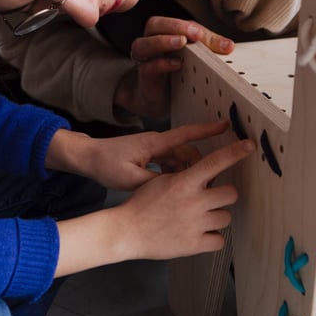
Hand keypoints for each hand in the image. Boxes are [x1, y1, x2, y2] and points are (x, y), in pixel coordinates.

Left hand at [68, 120, 231, 190]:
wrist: (89, 158)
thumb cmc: (105, 164)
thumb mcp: (129, 179)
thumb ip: (154, 182)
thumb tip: (176, 188)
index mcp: (155, 143)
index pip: (187, 134)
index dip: (208, 130)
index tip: (226, 126)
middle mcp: (157, 143)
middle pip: (188, 151)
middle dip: (201, 165)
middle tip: (209, 183)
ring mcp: (154, 149)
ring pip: (180, 159)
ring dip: (188, 172)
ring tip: (194, 190)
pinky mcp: (150, 156)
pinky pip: (171, 163)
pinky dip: (176, 173)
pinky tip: (175, 187)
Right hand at [111, 136, 254, 259]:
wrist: (126, 231)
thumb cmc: (142, 204)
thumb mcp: (162, 181)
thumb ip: (187, 178)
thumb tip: (210, 176)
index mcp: (184, 182)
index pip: (215, 162)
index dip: (234, 152)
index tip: (249, 146)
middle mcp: (193, 202)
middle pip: (231, 194)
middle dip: (223, 196)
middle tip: (210, 200)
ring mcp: (195, 225)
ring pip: (226, 218)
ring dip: (216, 218)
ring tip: (198, 220)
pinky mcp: (194, 245)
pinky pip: (219, 240)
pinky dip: (212, 239)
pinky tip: (198, 235)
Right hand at [114, 16, 234, 118]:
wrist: (158, 101)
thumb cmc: (175, 75)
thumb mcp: (195, 59)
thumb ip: (208, 49)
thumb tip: (228, 46)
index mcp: (164, 35)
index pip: (175, 23)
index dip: (189, 26)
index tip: (203, 34)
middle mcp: (150, 43)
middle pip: (154, 25)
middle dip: (175, 26)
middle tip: (195, 34)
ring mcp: (144, 61)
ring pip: (142, 45)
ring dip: (163, 41)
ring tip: (181, 43)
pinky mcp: (144, 79)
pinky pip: (146, 68)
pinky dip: (161, 64)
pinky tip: (176, 65)